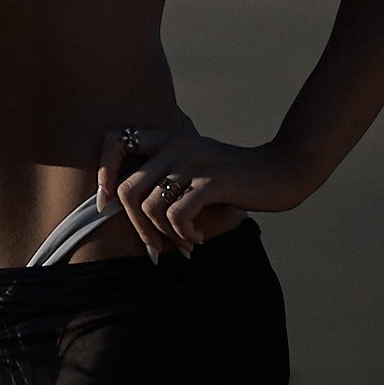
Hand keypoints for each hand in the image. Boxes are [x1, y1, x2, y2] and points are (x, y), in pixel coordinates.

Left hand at [96, 122, 305, 256]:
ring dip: (163, 236)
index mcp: (168, 138)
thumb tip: (123, 206)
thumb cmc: (235, 178)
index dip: (102, 171)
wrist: (281, 171)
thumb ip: (165, 176)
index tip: (107, 203)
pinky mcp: (212, 181)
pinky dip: (183, 235)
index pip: (115, 139)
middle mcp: (176, 145)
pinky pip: (176, 215)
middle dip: (136, 228)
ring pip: (149, 207)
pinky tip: (198, 238)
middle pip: (127, 190)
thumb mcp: (195, 167)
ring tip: (183, 242)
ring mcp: (194, 162)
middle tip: (156, 246)